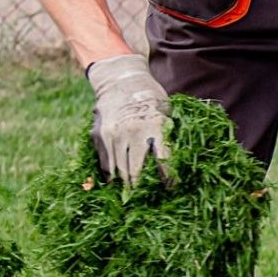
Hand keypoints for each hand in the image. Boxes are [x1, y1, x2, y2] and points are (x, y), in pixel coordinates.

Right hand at [86, 54, 170, 185]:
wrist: (120, 79)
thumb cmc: (150, 96)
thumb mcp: (166, 111)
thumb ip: (168, 135)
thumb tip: (178, 162)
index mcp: (155, 125)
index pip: (163, 160)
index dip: (168, 178)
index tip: (172, 188)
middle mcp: (132, 132)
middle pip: (136, 171)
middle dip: (142, 187)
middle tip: (147, 197)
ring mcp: (113, 135)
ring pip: (119, 171)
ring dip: (126, 185)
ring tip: (132, 195)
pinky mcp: (99, 136)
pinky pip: (105, 164)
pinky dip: (112, 176)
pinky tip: (118, 183)